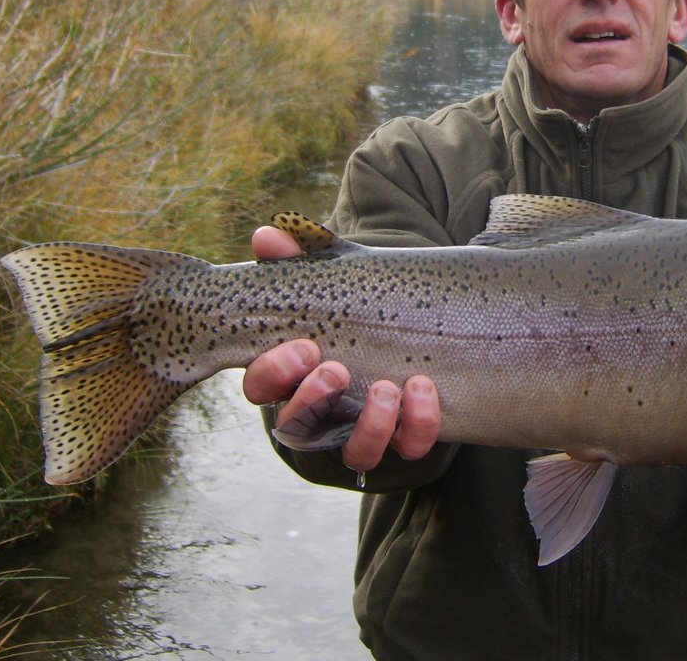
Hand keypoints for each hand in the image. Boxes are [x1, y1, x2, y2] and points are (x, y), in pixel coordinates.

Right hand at [242, 226, 441, 470]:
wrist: (421, 324)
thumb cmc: (360, 304)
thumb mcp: (334, 276)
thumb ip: (299, 257)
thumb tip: (266, 235)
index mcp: (293, 372)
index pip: (262, 386)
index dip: (274, 373)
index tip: (303, 346)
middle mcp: (322, 409)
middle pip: (296, 427)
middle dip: (312, 400)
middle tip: (336, 370)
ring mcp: (363, 428)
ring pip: (355, 451)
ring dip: (369, 425)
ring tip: (388, 388)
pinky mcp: (404, 436)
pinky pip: (407, 447)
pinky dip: (416, 424)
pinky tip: (424, 390)